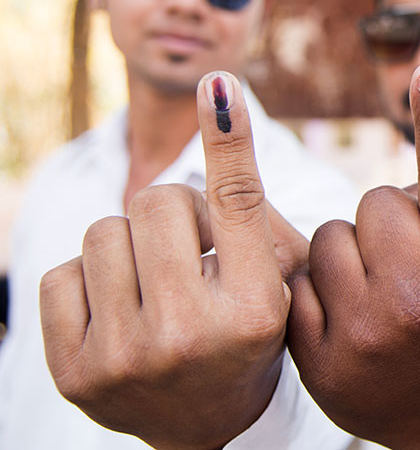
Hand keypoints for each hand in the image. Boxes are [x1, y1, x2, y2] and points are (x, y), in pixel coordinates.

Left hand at [40, 71, 309, 448]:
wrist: (206, 421)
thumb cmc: (248, 328)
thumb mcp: (277, 278)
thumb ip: (253, 199)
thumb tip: (214, 94)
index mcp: (254, 308)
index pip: (238, 202)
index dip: (228, 139)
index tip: (216, 85)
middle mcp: (190, 335)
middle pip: (156, 204)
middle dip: (172, 213)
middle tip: (190, 248)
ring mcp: (124, 357)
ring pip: (104, 232)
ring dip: (130, 246)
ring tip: (155, 283)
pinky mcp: (73, 371)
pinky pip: (61, 272)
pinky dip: (91, 280)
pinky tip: (119, 312)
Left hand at [287, 64, 419, 448]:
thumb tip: (407, 147)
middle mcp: (419, 301)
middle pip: (377, 200)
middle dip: (388, 217)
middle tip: (407, 258)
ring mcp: (364, 332)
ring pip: (331, 233)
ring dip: (349, 249)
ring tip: (374, 289)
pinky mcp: (318, 356)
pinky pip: (299, 277)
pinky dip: (317, 286)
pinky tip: (345, 315)